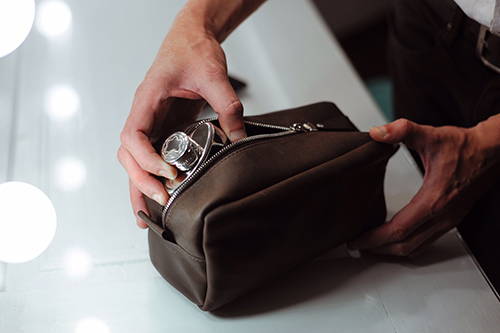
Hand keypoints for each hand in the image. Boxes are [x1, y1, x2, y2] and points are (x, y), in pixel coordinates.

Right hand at [118, 18, 245, 227]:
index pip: (133, 137)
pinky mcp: (162, 130)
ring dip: (139, 188)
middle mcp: (143, 115)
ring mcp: (151, 124)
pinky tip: (154, 198)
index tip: (168, 172)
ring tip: (147, 217)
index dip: (146, 159)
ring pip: (134, 162)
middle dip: (142, 181)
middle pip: (128, 156)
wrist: (191, 40)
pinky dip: (148, 180)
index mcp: (147, 100)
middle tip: (164, 201)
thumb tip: (238, 138)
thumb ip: (227, 106)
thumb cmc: (192, 50)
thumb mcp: (213, 75)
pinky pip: (149, 158)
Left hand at [348, 118, 499, 255]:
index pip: (398, 230)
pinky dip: (406, 245)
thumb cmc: (465, 147)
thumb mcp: (431, 135)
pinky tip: (395, 238)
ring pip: (416, 247)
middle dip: (378, 249)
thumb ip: (403, 130)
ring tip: (371, 246)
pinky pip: (425, 242)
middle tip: (357, 246)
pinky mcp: (450, 220)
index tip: (357, 241)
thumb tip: (378, 132)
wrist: (492, 152)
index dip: (374, 239)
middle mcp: (442, 216)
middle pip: (405, 245)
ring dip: (391, 250)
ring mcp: (448, 221)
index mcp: (433, 200)